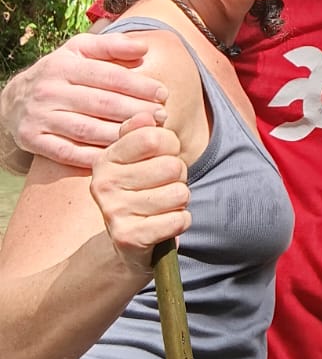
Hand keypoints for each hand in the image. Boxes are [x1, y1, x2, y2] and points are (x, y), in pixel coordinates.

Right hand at [3, 32, 167, 170]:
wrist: (13, 100)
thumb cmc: (60, 73)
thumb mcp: (79, 50)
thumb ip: (111, 46)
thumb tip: (143, 47)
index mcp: (64, 66)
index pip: (109, 76)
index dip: (139, 85)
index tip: (162, 93)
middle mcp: (49, 90)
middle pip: (101, 104)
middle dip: (136, 111)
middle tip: (162, 117)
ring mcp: (39, 117)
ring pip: (86, 130)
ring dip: (120, 135)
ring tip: (146, 136)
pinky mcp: (32, 139)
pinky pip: (67, 152)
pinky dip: (93, 157)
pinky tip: (118, 156)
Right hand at [90, 114, 188, 273]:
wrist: (129, 244)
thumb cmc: (141, 191)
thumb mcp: (138, 158)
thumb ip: (143, 132)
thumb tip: (149, 115)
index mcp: (105, 159)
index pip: (154, 137)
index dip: (171, 146)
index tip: (163, 156)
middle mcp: (102, 184)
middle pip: (172, 166)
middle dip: (178, 177)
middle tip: (163, 186)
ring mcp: (113, 212)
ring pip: (179, 193)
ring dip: (180, 200)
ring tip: (163, 205)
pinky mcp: (129, 238)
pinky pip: (179, 220)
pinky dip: (181, 221)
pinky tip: (166, 223)